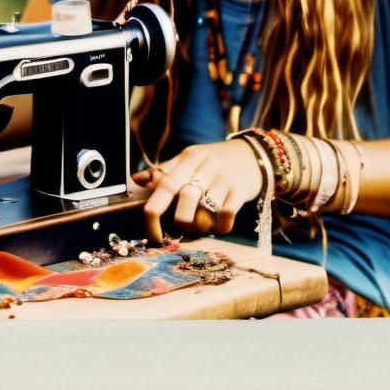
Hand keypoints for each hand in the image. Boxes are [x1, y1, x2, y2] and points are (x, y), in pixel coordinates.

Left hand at [132, 140, 263, 242]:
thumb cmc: (214, 161)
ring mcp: (224, 178)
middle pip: (185, 199)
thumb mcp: (190, 159)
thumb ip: (165, 172)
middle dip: (182, 221)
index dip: (154, 212)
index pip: (164, 185)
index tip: (152, 234)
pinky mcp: (241, 190)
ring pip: (205, 209)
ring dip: (200, 226)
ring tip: (201, 226)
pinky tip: (219, 226)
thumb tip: (136, 181)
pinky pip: (227, 216)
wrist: (254, 154)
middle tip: (185, 226)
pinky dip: (220, 228)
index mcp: (188, 159)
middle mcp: (205, 166)